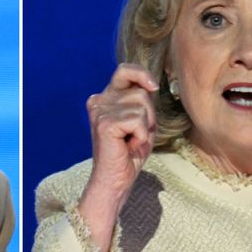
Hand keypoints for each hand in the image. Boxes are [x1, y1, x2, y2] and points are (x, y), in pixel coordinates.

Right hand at [78, 63, 157, 251]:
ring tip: (131, 141)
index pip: (124, 70)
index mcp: (105, 97)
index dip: (141, 74)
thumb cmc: (129, 152)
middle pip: (139, 91)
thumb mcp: (141, 120)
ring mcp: (100, 111)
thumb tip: (150, 84)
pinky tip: (129, 146)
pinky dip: (141, 136)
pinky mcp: (104, 124)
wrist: (115, 180)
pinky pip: (138, 121)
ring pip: (141, 106)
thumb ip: (142, 99)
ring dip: (145, 127)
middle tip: (136, 134)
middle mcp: (98, 101)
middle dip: (149, 114)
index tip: (153, 87)